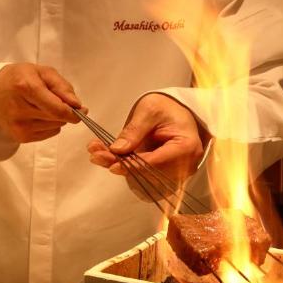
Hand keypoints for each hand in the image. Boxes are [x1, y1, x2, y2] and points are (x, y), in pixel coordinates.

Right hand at [0, 63, 83, 142]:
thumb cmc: (19, 78)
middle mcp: (19, 110)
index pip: (57, 109)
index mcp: (25, 88)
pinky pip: (49, 133)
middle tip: (56, 100)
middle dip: (64, 111)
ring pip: (56, 126)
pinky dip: (49, 125)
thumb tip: (77, 105)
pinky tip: (36, 115)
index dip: (73, 111)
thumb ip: (62, 86)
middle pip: (58, 118)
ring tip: (40, 105)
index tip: (81, 109)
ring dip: (55, 117)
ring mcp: (18, 126)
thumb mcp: (42, 72)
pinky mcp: (19, 137)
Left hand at [87, 93, 204, 182]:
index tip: (113, 164)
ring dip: (118, 165)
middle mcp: (183, 165)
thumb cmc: (167, 107)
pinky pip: (141, 172)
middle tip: (96, 155)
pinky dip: (123, 165)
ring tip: (97, 153)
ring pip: (142, 175)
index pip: (157, 163)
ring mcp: (174, 171)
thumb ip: (135, 131)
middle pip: (148, 173)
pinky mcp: (162, 172)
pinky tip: (105, 155)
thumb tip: (117, 150)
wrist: (175, 110)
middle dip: (121, 165)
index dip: (133, 166)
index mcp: (186, 147)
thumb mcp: (149, 111)